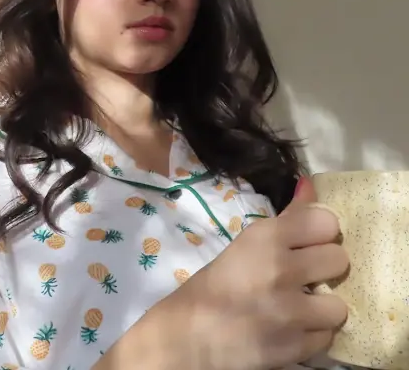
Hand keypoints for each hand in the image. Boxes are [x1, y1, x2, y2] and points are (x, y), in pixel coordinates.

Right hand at [165, 177, 348, 369]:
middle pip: (339, 258)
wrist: (192, 334)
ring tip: (301, 307)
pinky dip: (313, 334)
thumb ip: (287, 217)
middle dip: (325, 268)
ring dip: (322, 308)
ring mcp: (289, 311)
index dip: (320, 232)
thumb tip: (309, 185)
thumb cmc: (217, 282)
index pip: (325, 221)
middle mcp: (280, 269)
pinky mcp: (294, 347)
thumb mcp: (247, 243)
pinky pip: (328, 336)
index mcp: (264, 237)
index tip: (310, 241)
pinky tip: (293, 328)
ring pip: (339, 304)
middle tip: (307, 275)